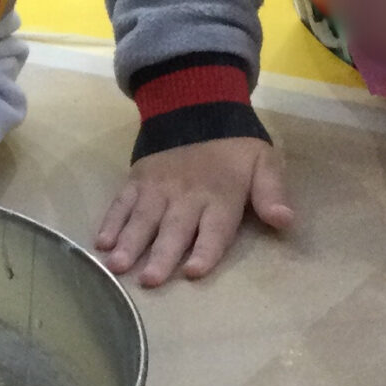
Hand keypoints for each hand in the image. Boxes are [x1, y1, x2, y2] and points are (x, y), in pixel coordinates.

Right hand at [96, 138, 294, 286]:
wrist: (197, 105)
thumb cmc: (234, 147)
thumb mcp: (264, 163)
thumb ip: (272, 193)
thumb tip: (284, 221)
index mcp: (221, 196)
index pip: (214, 228)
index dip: (205, 250)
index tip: (194, 272)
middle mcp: (187, 196)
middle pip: (174, 229)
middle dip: (161, 254)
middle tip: (149, 280)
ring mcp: (158, 188)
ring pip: (143, 218)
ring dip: (130, 243)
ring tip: (118, 266)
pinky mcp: (137, 180)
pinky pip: (122, 203)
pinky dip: (110, 222)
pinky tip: (101, 243)